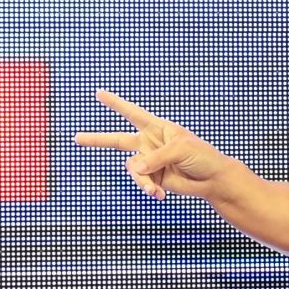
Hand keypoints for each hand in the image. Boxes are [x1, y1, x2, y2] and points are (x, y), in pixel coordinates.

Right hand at [72, 89, 238, 199]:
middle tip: (76, 138)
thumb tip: (133, 169)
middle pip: (117, 140)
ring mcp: (150, 162)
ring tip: (155, 190)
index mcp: (157, 128)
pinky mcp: (152, 179)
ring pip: (133, 170)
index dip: (115, 103)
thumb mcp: (179, 149)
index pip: (132, 113)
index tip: (99, 93)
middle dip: (97, 140)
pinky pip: (141, 183)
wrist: (212, 180)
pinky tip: (160, 194)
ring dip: (142, 181)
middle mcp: (150, 143)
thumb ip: (154, 158)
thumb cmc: (201, 156)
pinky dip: (149, 189)